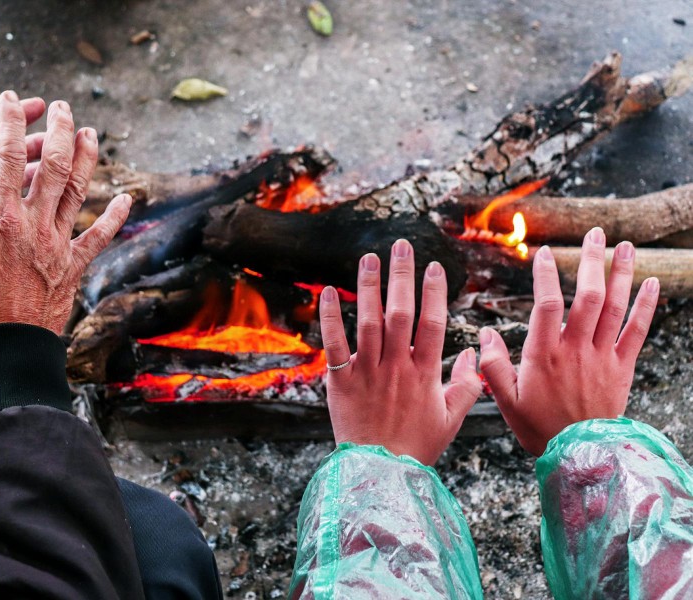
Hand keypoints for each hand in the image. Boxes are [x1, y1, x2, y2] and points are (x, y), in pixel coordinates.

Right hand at [0, 91, 131, 338]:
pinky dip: (114, 218)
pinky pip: (98, 238)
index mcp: (1, 217)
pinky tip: (128, 201)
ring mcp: (59, 246)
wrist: (4, 352)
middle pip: (55, 166)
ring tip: (91, 133)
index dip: (10, 123)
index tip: (9, 99)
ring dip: (88, 160)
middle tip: (61, 106)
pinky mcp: (73, 269)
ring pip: (79, 192)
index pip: (10, 156)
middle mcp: (37, 225)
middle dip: (58, 130)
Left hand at [319, 240, 482, 464]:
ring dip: (368, 287)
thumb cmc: (416, 446)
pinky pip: (334, 345)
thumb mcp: (450, 420)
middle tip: (401, 245)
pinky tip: (329, 291)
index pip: (432, 324)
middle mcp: (396, 367)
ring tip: (370, 257)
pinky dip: (330, 318)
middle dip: (400, 276)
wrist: (379, 473)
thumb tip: (472, 353)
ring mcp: (367, 372)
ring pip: (367, 322)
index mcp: (424, 373)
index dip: (433, 293)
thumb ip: (465, 386)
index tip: (433, 266)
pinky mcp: (340, 381)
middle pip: (399, 313)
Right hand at [479, 228, 659, 455]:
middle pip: (588, 296)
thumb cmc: (539, 428)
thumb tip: (485, 333)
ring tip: (624, 245)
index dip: (545, 276)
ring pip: (615, 307)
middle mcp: (576, 349)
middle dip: (592, 261)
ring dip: (621, 274)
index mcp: (544, 355)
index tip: (543, 253)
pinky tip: (652, 284)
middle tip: (596, 234)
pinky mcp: (621, 367)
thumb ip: (492, 365)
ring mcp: (602, 357)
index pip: (547, 305)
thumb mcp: (505, 399)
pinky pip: (637, 331)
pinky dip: (646, 306)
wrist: (580, 455)